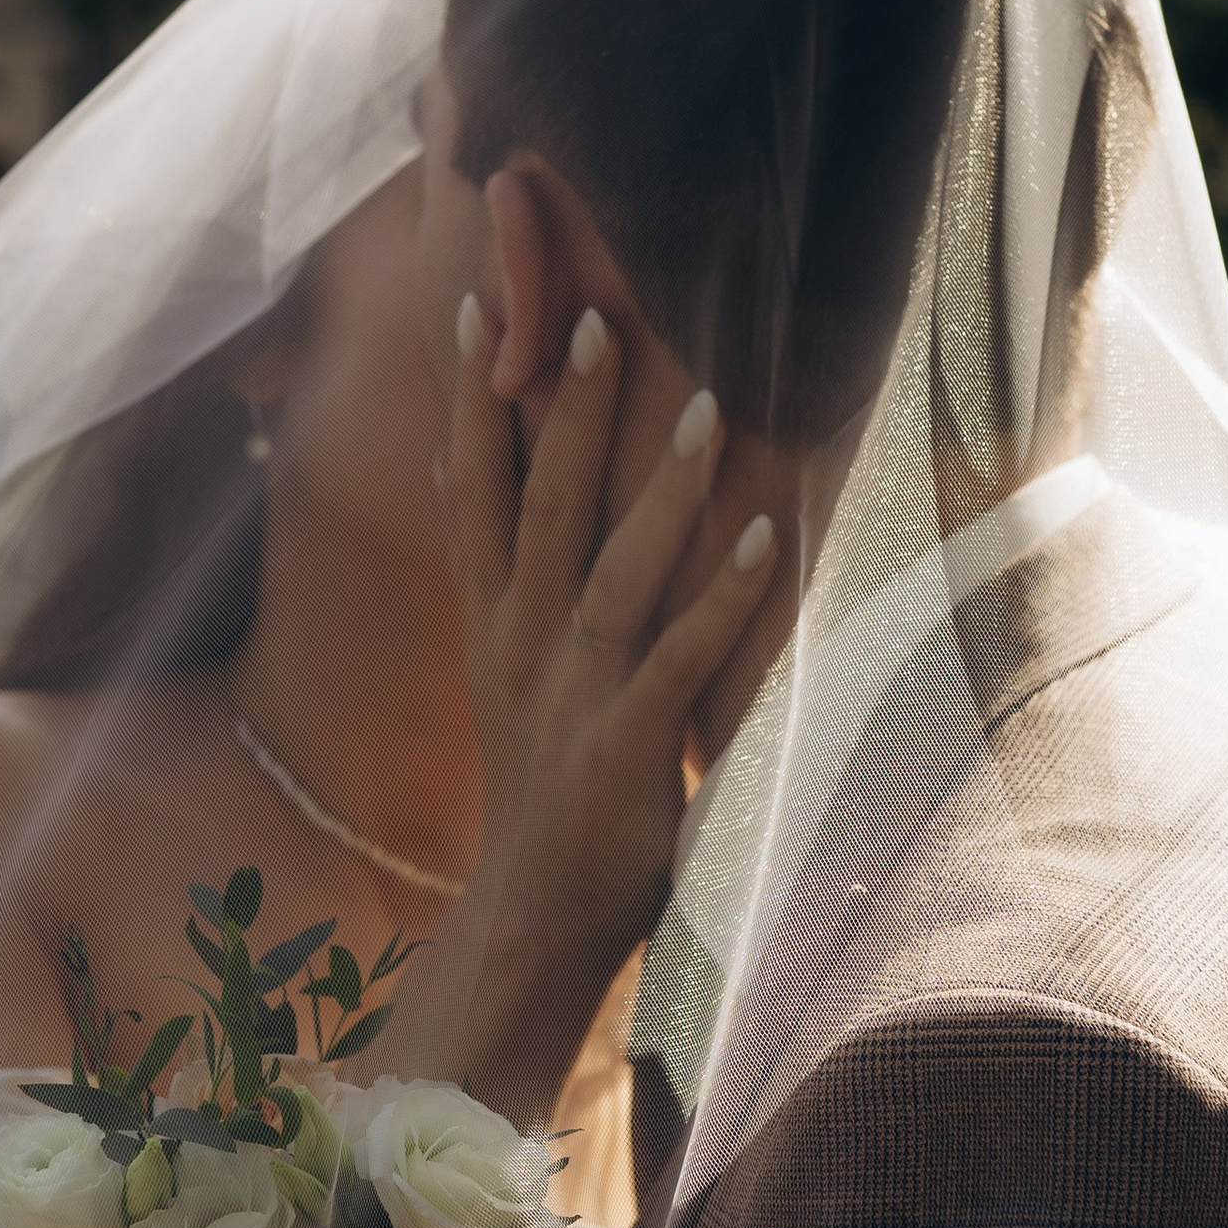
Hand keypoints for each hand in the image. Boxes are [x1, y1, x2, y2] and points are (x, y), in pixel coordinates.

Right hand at [387, 298, 776, 1118]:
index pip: (477, 488)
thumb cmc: (539, 788)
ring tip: (704, 404)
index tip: (484, 309)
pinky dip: (722, 597)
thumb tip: (463, 472)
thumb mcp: (500, 669)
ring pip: (614, 571)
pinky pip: (682, 658)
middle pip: (543, 507)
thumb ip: (498, 571)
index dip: (479, 400)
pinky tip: (764, 538)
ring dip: (661, 488)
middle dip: (568, 412)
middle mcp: (523, 644)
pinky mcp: (626, 747)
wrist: (529, 918)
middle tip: (594, 317)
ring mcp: (574, 694)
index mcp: (492, 620)